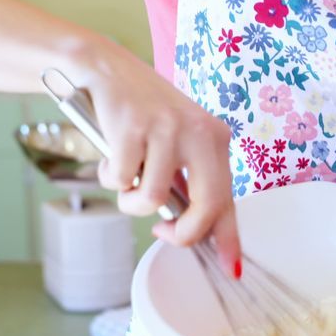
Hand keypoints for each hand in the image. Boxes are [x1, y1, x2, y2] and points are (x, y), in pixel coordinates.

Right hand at [68, 38, 240, 271]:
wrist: (104, 69)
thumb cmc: (142, 113)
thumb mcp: (178, 141)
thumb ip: (191, 181)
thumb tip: (197, 232)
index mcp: (215, 138)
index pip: (229, 197)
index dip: (228, 237)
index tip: (231, 267)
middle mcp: (199, 132)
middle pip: (205, 206)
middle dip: (181, 232)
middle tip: (162, 230)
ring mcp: (166, 129)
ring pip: (152, 198)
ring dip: (130, 199)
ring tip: (125, 176)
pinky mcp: (132, 127)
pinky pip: (122, 179)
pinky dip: (111, 176)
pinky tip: (112, 154)